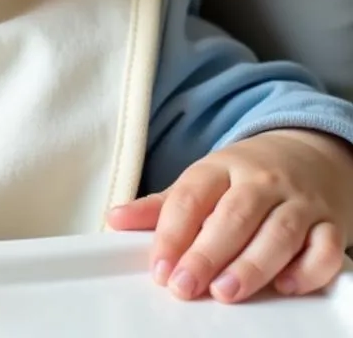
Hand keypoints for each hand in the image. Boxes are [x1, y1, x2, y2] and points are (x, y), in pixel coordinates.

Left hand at [108, 130, 352, 302]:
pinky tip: (285, 287)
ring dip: (252, 265)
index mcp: (220, 167)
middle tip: (184, 286)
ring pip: (279, 232)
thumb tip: (114, 219)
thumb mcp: (202, 180)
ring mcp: (299, 201)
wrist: (310, 152)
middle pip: (234, 215)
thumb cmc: (245, 176)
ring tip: (226, 293)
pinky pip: (326, 249)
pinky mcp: (331, 223)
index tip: (158, 268)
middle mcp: (260, 180)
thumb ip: (161, 206)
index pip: (191, 196)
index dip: (171, 233)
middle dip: (207, 253)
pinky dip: (308, 270)